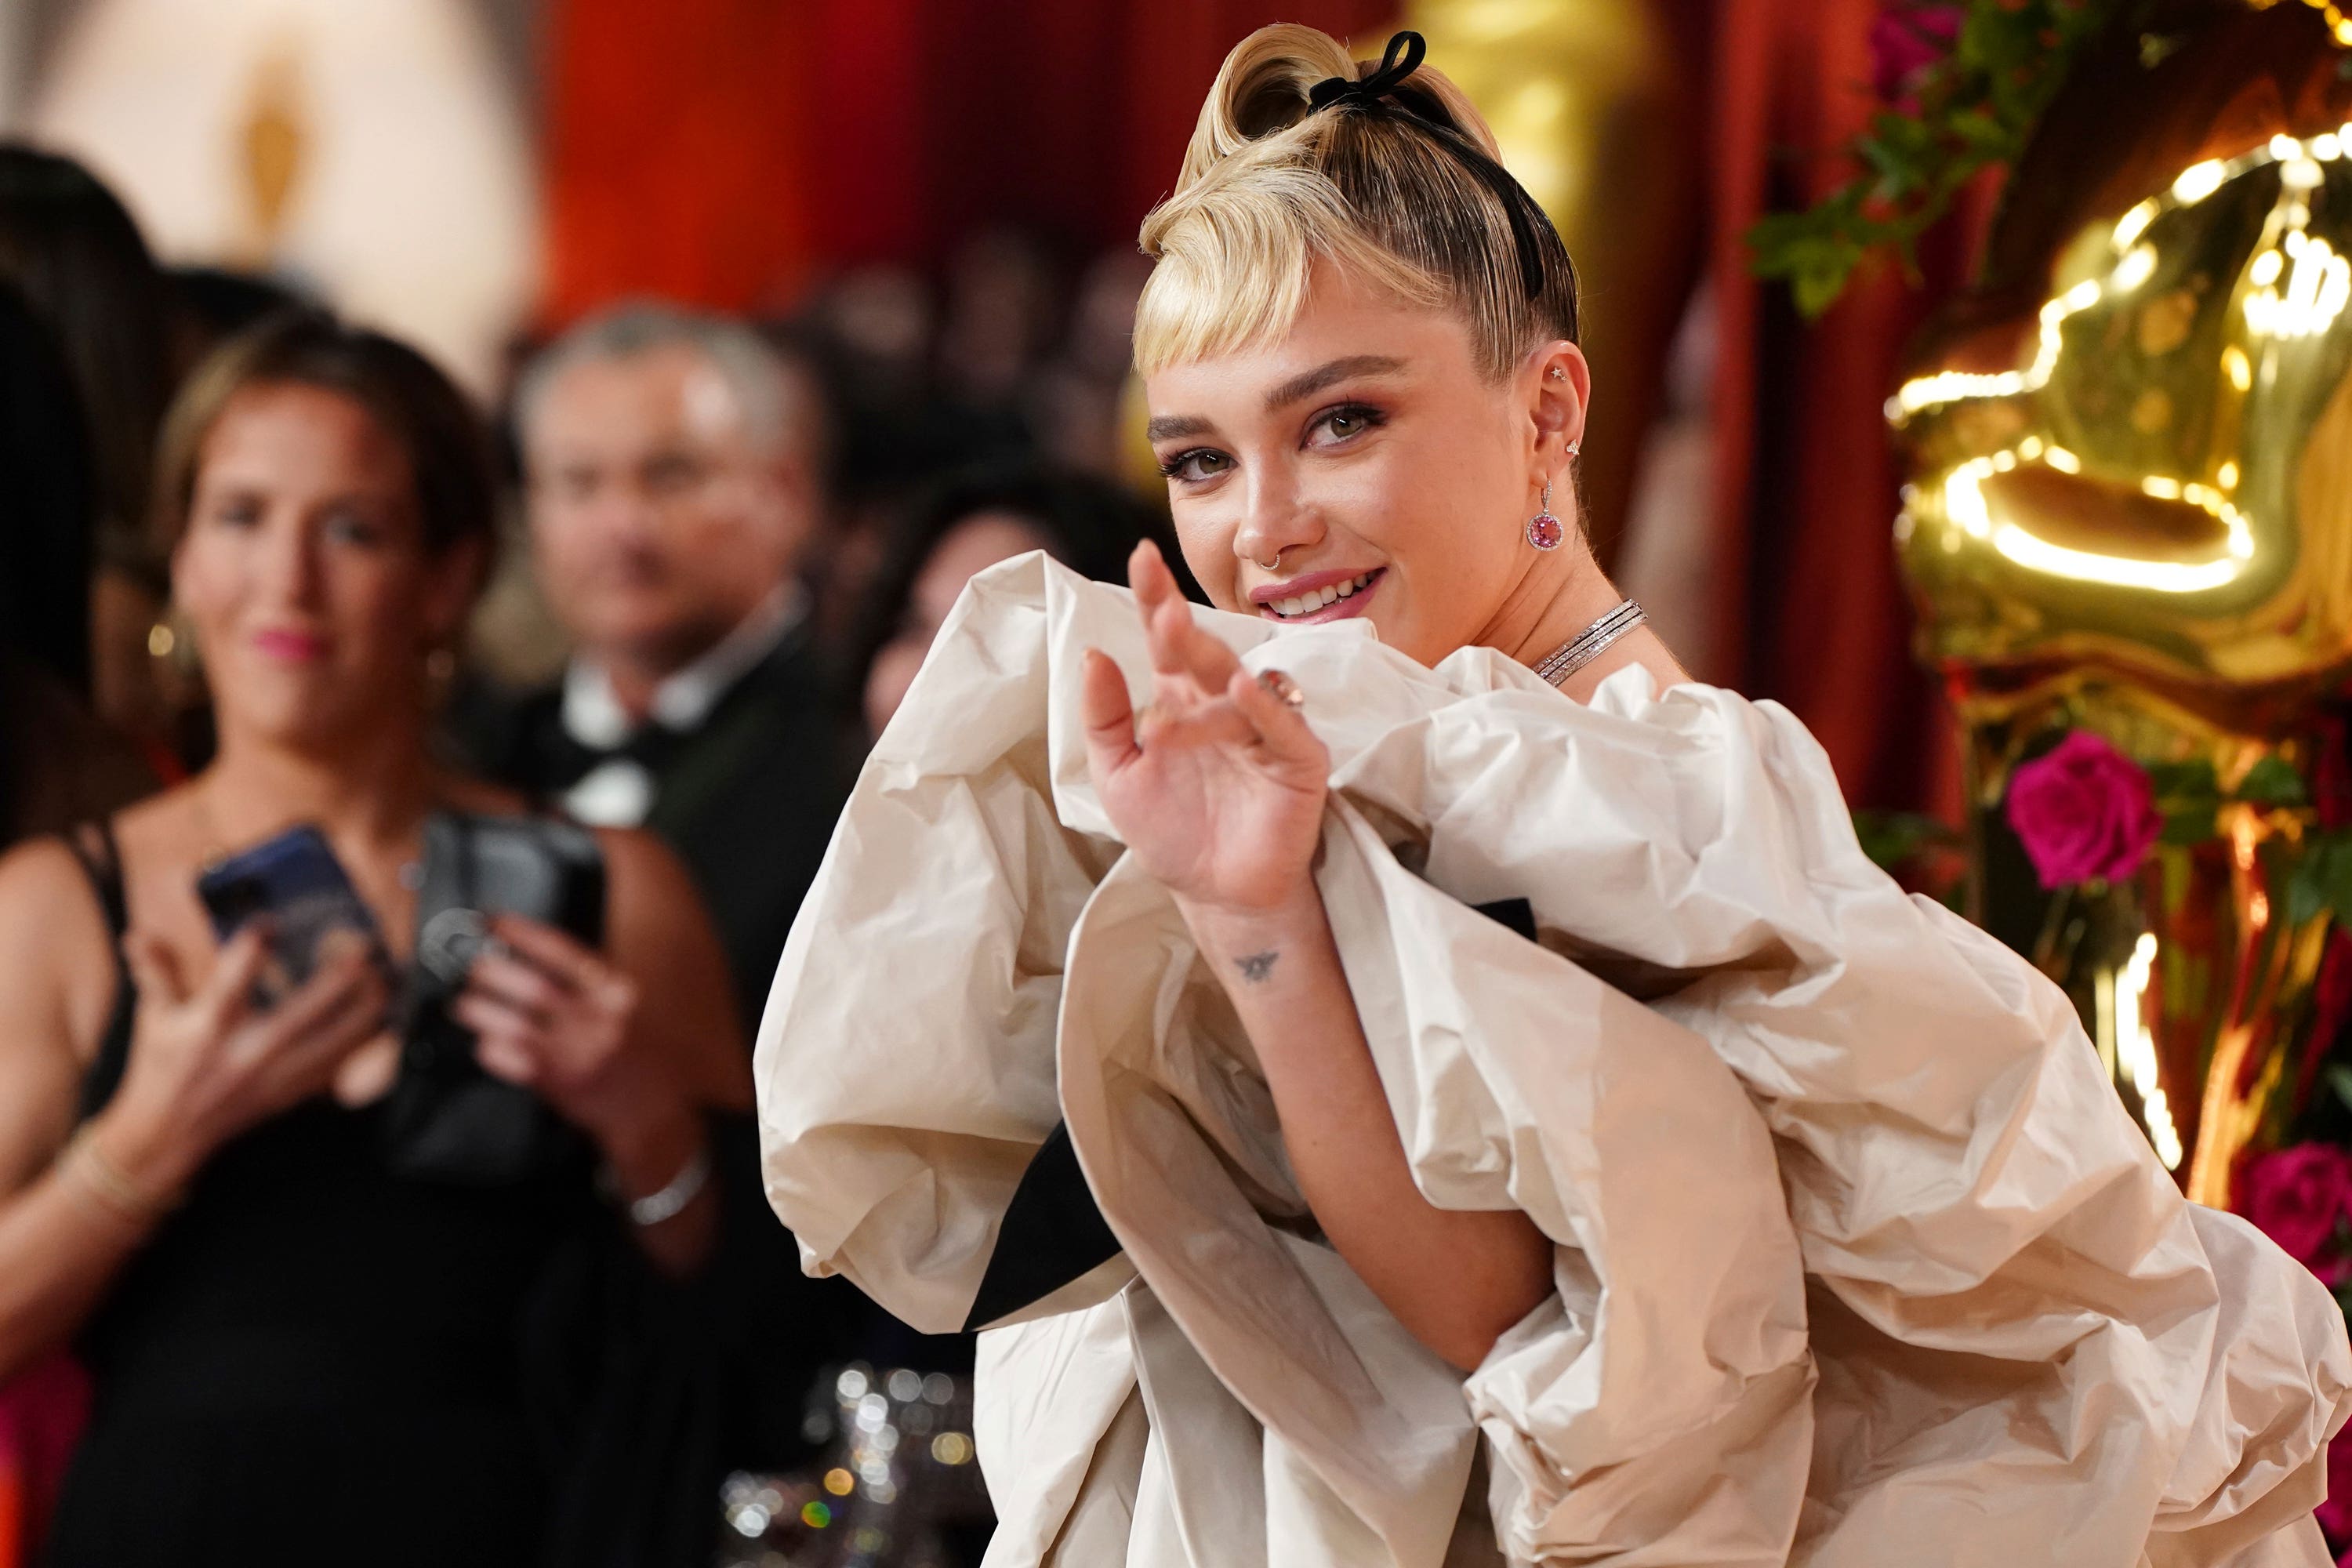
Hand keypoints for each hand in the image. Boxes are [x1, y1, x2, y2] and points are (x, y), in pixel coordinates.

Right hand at [105, 924, 390, 1191]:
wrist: (168, 1134)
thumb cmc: (162, 1066)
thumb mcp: (153, 1016)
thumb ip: (155, 971)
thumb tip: (137, 934)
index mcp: (210, 1027)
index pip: (233, 980)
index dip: (255, 946)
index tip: (273, 920)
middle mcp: (248, 1052)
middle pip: (304, 1013)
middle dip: (338, 980)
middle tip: (363, 946)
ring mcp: (276, 1076)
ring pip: (336, 1042)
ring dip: (366, 1008)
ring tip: (387, 975)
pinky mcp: (295, 1092)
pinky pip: (343, 1065)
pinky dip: (367, 1040)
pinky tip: (387, 1016)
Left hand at [452, 915, 690, 1163]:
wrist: (652, 1108)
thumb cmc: (633, 1051)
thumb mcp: (623, 1007)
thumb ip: (588, 984)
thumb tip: (531, 953)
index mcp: (616, 992)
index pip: (563, 951)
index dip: (522, 933)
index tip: (494, 921)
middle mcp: (597, 1019)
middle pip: (534, 986)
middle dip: (494, 973)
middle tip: (475, 967)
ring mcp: (577, 1053)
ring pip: (514, 1024)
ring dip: (481, 1011)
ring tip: (465, 1004)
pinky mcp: (558, 1084)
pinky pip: (512, 1061)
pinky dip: (491, 1049)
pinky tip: (484, 1042)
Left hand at [1080, 540, 1329, 914]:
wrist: (1216, 896)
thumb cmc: (1173, 832)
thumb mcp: (1117, 775)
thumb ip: (1103, 718)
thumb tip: (1092, 653)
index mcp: (1181, 699)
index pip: (1168, 638)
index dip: (1157, 597)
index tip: (1141, 557)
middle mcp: (1225, 704)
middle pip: (1206, 651)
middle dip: (1184, 626)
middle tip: (1162, 607)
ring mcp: (1265, 729)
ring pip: (1240, 685)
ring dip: (1207, 681)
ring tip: (1172, 684)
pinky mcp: (1298, 761)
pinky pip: (1286, 724)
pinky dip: (1265, 706)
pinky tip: (1241, 691)